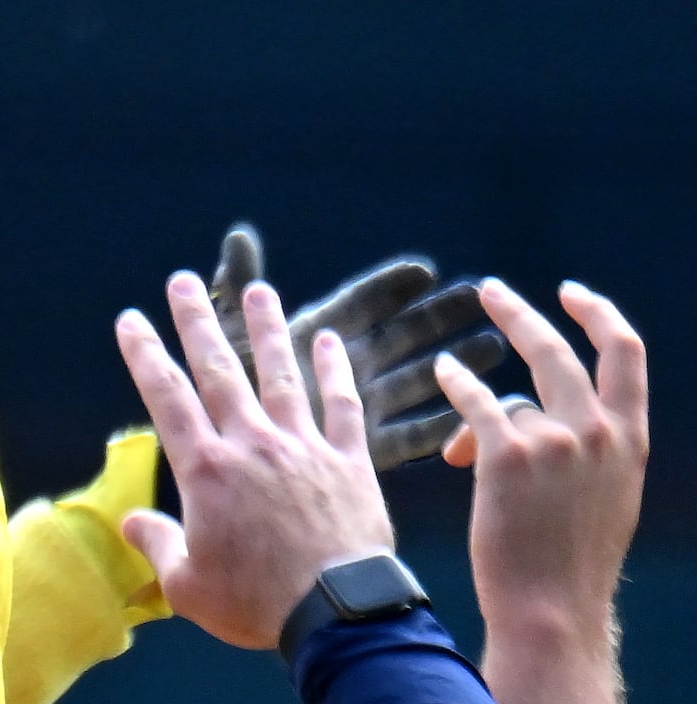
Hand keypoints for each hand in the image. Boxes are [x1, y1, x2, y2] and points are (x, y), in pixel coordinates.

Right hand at [115, 273, 393, 647]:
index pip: (166, 398)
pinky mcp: (349, 463)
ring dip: (268, 330)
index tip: (131, 320)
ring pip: (282, 375)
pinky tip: (330, 341)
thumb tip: (133, 522)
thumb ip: (158, 544)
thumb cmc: (255, 602)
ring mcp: (304, 448)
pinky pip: (343, 407)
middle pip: (220, 371)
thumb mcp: (186, 584)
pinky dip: (337, 371)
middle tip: (182, 281)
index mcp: (206, 471)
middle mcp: (252, 445)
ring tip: (260, 290)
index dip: (145, 355)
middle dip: (197, 322)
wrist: (338, 612)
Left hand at [205, 225, 511, 471]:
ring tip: (494, 345)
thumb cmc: (208, 396)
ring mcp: (350, 413)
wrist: (219, 467)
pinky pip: (403, 440)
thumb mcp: (222, 334)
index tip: (424, 270)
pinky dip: (433, 427)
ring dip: (450, 364)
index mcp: (309, 337)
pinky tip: (467, 416)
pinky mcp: (356, 455)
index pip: (356, 306)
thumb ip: (233, 287)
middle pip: (395, 337)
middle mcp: (337, 370)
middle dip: (435, 316)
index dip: (386, 288)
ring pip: (411, 382)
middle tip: (479, 294)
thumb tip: (239, 237)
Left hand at [432, 278, 644, 656]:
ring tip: (449, 381)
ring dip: (477, 387)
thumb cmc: (569, 564)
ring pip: (514, 387)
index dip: (600, 316)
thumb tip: (551, 421)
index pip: (627, 355)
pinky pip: (476, 402)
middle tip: (490, 291)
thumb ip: (593, 452)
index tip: (574, 295)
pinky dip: (458, 385)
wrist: (552, 609)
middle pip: (564, 349)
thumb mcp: (607, 498)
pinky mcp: (509, 456)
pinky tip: (444, 373)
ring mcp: (557, 441)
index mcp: (631, 440)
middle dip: (522, 315)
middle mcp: (600, 432)